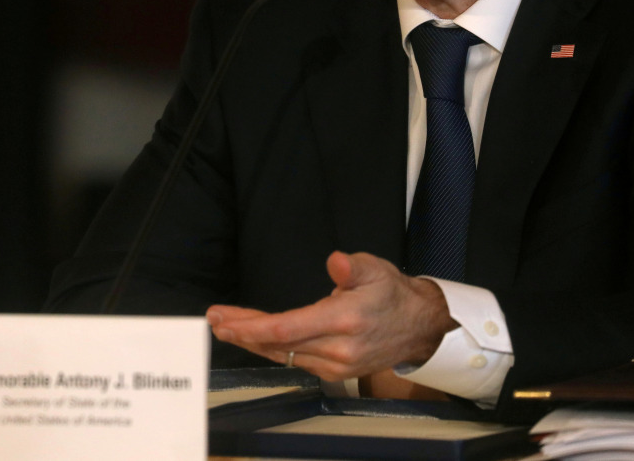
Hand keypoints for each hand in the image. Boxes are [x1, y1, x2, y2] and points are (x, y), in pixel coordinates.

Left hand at [206, 251, 455, 381]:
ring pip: (283, 355)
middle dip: (242, 332)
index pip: (287, 328)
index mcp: (343, 321)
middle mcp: (337, 349)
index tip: (225, 319)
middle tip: (215, 321)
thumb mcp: (376, 269)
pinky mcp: (335, 371)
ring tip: (227, 326)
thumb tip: (336, 262)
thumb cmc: (392, 293)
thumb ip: (352, 267)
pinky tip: (255, 338)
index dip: (252, 326)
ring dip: (252, 341)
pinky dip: (272, 349)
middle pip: (278, 344)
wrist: (418, 326)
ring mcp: (336, 364)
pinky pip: (295, 361)